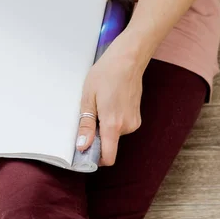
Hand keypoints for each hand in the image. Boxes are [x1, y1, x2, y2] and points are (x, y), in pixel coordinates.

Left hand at [75, 37, 145, 165]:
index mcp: (113, 124)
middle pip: (109, 144)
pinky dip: (113, 120)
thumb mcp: (88, 98)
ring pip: (114, 134)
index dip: (95, 159)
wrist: (128, 59)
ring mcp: (134, 121)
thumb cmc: (106, 74)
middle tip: (91, 113)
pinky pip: (121, 126)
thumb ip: (86, 125)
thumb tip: (82, 146)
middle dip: (98, 135)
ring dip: (105, 126)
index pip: (108, 157)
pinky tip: (111, 102)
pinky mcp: (137, 117)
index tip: (85, 152)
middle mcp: (127, 126)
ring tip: (102, 104)